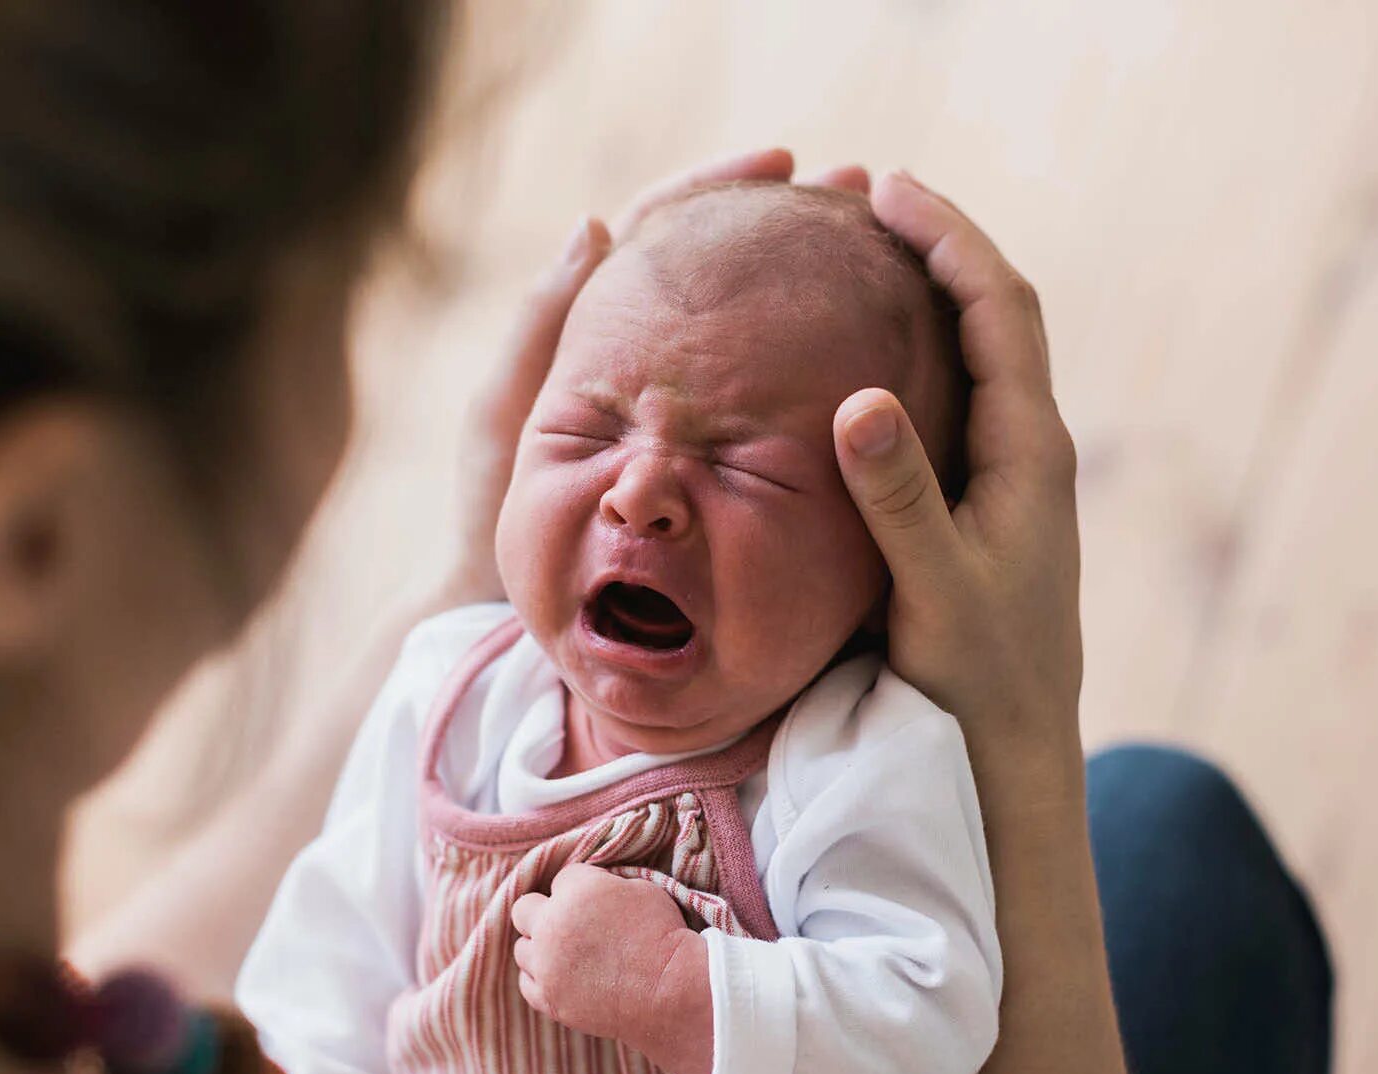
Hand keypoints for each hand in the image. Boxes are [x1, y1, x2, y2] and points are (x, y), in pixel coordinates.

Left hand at [437, 148, 871, 605]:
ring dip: (816, 284)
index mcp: (599, 327)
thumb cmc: (494, 515)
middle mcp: (654, 357)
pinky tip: (871, 354)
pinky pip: (772, 401)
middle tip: (860, 191)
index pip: (667, 228)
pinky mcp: (718, 460)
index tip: (782, 162)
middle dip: (794, 224)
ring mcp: (691, 409)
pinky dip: (816, 367)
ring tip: (883, 251)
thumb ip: (541, 325)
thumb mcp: (507, 413)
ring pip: (759, 329)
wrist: (510, 609)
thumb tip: (597, 224)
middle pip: (729, 267)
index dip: (721, 187)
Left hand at [510, 865, 712, 1073]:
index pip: (562, 878)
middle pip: (524, 909)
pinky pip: (527, 983)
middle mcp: (551, 925)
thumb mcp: (641, 889)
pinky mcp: (549, 999)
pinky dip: (541, 978)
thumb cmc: (664, 936)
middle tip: (569, 923)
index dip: (582, 888)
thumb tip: (592, 889)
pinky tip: (563, 976)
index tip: (598, 902)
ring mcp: (546, 966)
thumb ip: (604, 884)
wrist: (671, 990)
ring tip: (569, 954)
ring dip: (541, 947)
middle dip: (544, 911)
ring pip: (522, 949)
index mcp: (576, 891)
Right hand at [833, 170, 1082, 734]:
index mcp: (1030, 451)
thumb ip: (899, 499)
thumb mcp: (934, 591)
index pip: (999, 309)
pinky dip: (919, 349)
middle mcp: (1031, 449)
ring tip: (866, 250)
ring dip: (932, 290)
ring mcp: (1013, 475)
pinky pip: (958, 396)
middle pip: (996, 313)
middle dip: (939, 244)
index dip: (949, 238)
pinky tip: (869, 354)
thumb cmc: (979, 679)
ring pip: (979, 352)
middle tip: (867, 196)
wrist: (1014, 753)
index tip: (887, 189)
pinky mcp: (987, 503)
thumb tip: (860, 398)